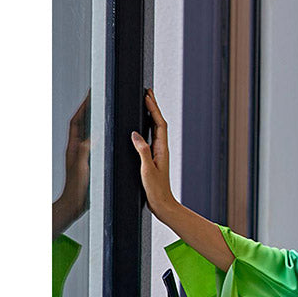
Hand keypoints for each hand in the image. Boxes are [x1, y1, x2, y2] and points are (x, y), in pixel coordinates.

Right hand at [130, 87, 175, 216]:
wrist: (162, 205)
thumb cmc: (156, 190)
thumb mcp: (147, 170)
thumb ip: (142, 151)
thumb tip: (135, 134)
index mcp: (161, 150)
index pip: (159, 124)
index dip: (153, 109)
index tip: (147, 95)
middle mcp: (161, 149)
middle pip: (158, 123)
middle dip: (153, 107)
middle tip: (148, 91)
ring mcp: (158, 154)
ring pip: (155, 129)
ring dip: (151, 115)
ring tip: (145, 102)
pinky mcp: (153, 159)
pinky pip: (151, 138)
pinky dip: (147, 127)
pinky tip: (141, 127)